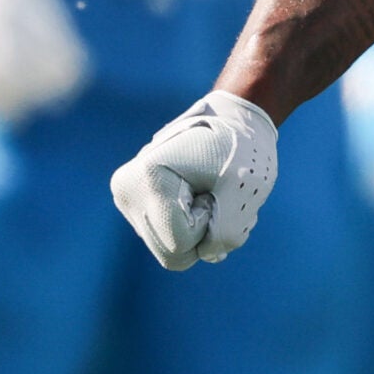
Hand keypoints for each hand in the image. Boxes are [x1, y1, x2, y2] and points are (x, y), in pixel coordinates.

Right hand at [111, 90, 279, 270]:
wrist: (234, 120)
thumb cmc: (242, 148)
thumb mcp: (246, 189)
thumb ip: (227, 232)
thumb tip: (208, 253)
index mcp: (147, 177)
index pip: (179, 244)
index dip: (209, 223)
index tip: (216, 186)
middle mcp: (127, 189)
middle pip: (171, 253)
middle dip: (205, 230)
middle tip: (215, 192)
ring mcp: (129, 198)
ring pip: (172, 249)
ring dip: (202, 228)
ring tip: (210, 192)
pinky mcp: (138, 205)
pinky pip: (171, 239)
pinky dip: (195, 226)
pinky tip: (202, 196)